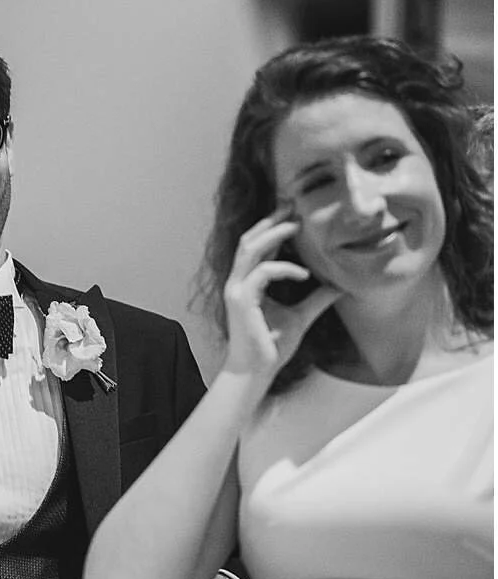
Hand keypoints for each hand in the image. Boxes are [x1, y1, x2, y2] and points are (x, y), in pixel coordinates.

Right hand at [222, 207, 341, 384]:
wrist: (255, 371)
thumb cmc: (272, 347)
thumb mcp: (302, 316)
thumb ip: (318, 299)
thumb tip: (342, 286)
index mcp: (248, 282)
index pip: (257, 245)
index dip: (274, 227)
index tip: (296, 213)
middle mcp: (238, 281)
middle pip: (249, 238)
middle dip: (271, 221)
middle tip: (295, 207)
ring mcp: (236, 289)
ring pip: (250, 249)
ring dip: (274, 234)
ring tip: (297, 226)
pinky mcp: (241, 300)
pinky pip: (262, 273)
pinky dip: (283, 268)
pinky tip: (305, 274)